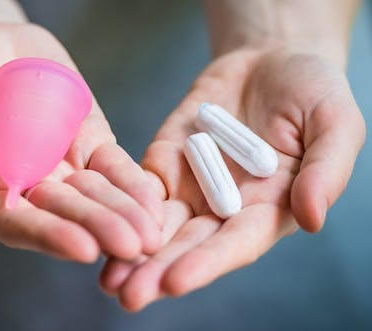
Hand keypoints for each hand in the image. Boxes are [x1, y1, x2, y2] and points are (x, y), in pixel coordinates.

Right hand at [0, 23, 162, 260]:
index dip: (50, 236)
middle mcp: (28, 190)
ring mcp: (64, 168)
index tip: (83, 248)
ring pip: (98, 197)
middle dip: (100, 230)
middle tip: (133, 247)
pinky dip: (133, 184)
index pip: (20, 224)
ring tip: (152, 235)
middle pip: (67, 216)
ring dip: (125, 215)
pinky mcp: (90, 146)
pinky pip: (115, 168)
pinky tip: (154, 202)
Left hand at [100, 47, 365, 310]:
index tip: (175, 282)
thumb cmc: (311, 90)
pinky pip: (140, 187)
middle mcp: (225, 205)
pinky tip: (97, 223)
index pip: (235, 243)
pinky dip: (120, 206)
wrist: (268, 60)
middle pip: (189, 244)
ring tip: (106, 279)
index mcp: (268, 207)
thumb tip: (312, 219)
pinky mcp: (166, 160)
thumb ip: (326, 170)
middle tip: (128, 296)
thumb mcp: (334, 122)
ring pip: (158, 225)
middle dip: (158, 270)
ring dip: (132, 251)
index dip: (207, 263)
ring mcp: (192, 184)